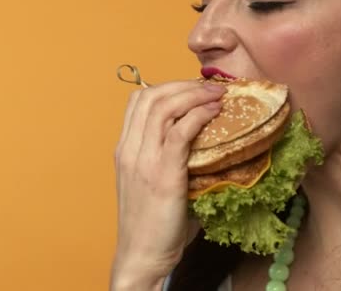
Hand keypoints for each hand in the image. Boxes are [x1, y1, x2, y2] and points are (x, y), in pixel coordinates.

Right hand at [110, 80, 225, 289]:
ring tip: (216, 94)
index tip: (192, 89)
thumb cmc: (151, 224)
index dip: (167, 86)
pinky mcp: (163, 174)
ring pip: (164, 106)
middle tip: (209, 87)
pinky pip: (180, 131)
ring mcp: (143, 160)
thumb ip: (170, 160)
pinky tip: (214, 112)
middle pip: (151, 96)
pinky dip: (198, 115)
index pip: (138, 101)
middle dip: (183, 84)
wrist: (141, 256)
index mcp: (124, 150)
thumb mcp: (152, 183)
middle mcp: (129, 149)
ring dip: (194, 94)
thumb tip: (205, 144)